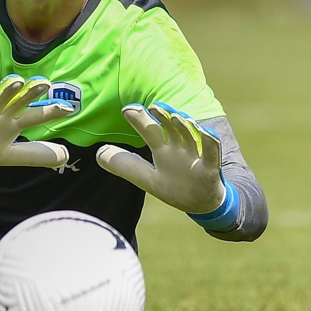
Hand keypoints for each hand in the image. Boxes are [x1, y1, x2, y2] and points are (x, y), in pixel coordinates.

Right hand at [0, 75, 73, 167]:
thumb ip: (36, 154)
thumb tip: (66, 155)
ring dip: (6, 92)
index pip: (35, 116)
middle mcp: (1, 116)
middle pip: (18, 103)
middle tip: (45, 83)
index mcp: (12, 124)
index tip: (69, 108)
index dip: (50, 112)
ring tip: (18, 81)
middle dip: (31, 94)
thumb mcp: (11, 155)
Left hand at [96, 102, 225, 213]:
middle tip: (154, 106)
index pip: (150, 131)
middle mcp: (179, 149)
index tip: (126, 109)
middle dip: (164, 117)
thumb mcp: (147, 179)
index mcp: (164, 150)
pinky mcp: (210, 169)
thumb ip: (125, 165)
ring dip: (185, 127)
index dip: (140, 120)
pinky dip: (210, 142)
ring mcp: (195, 157)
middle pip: (172, 129)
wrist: (203, 205)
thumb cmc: (175, 187)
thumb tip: (99, 153)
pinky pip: (212, 154)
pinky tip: (205, 131)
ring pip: (191, 138)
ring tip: (177, 116)